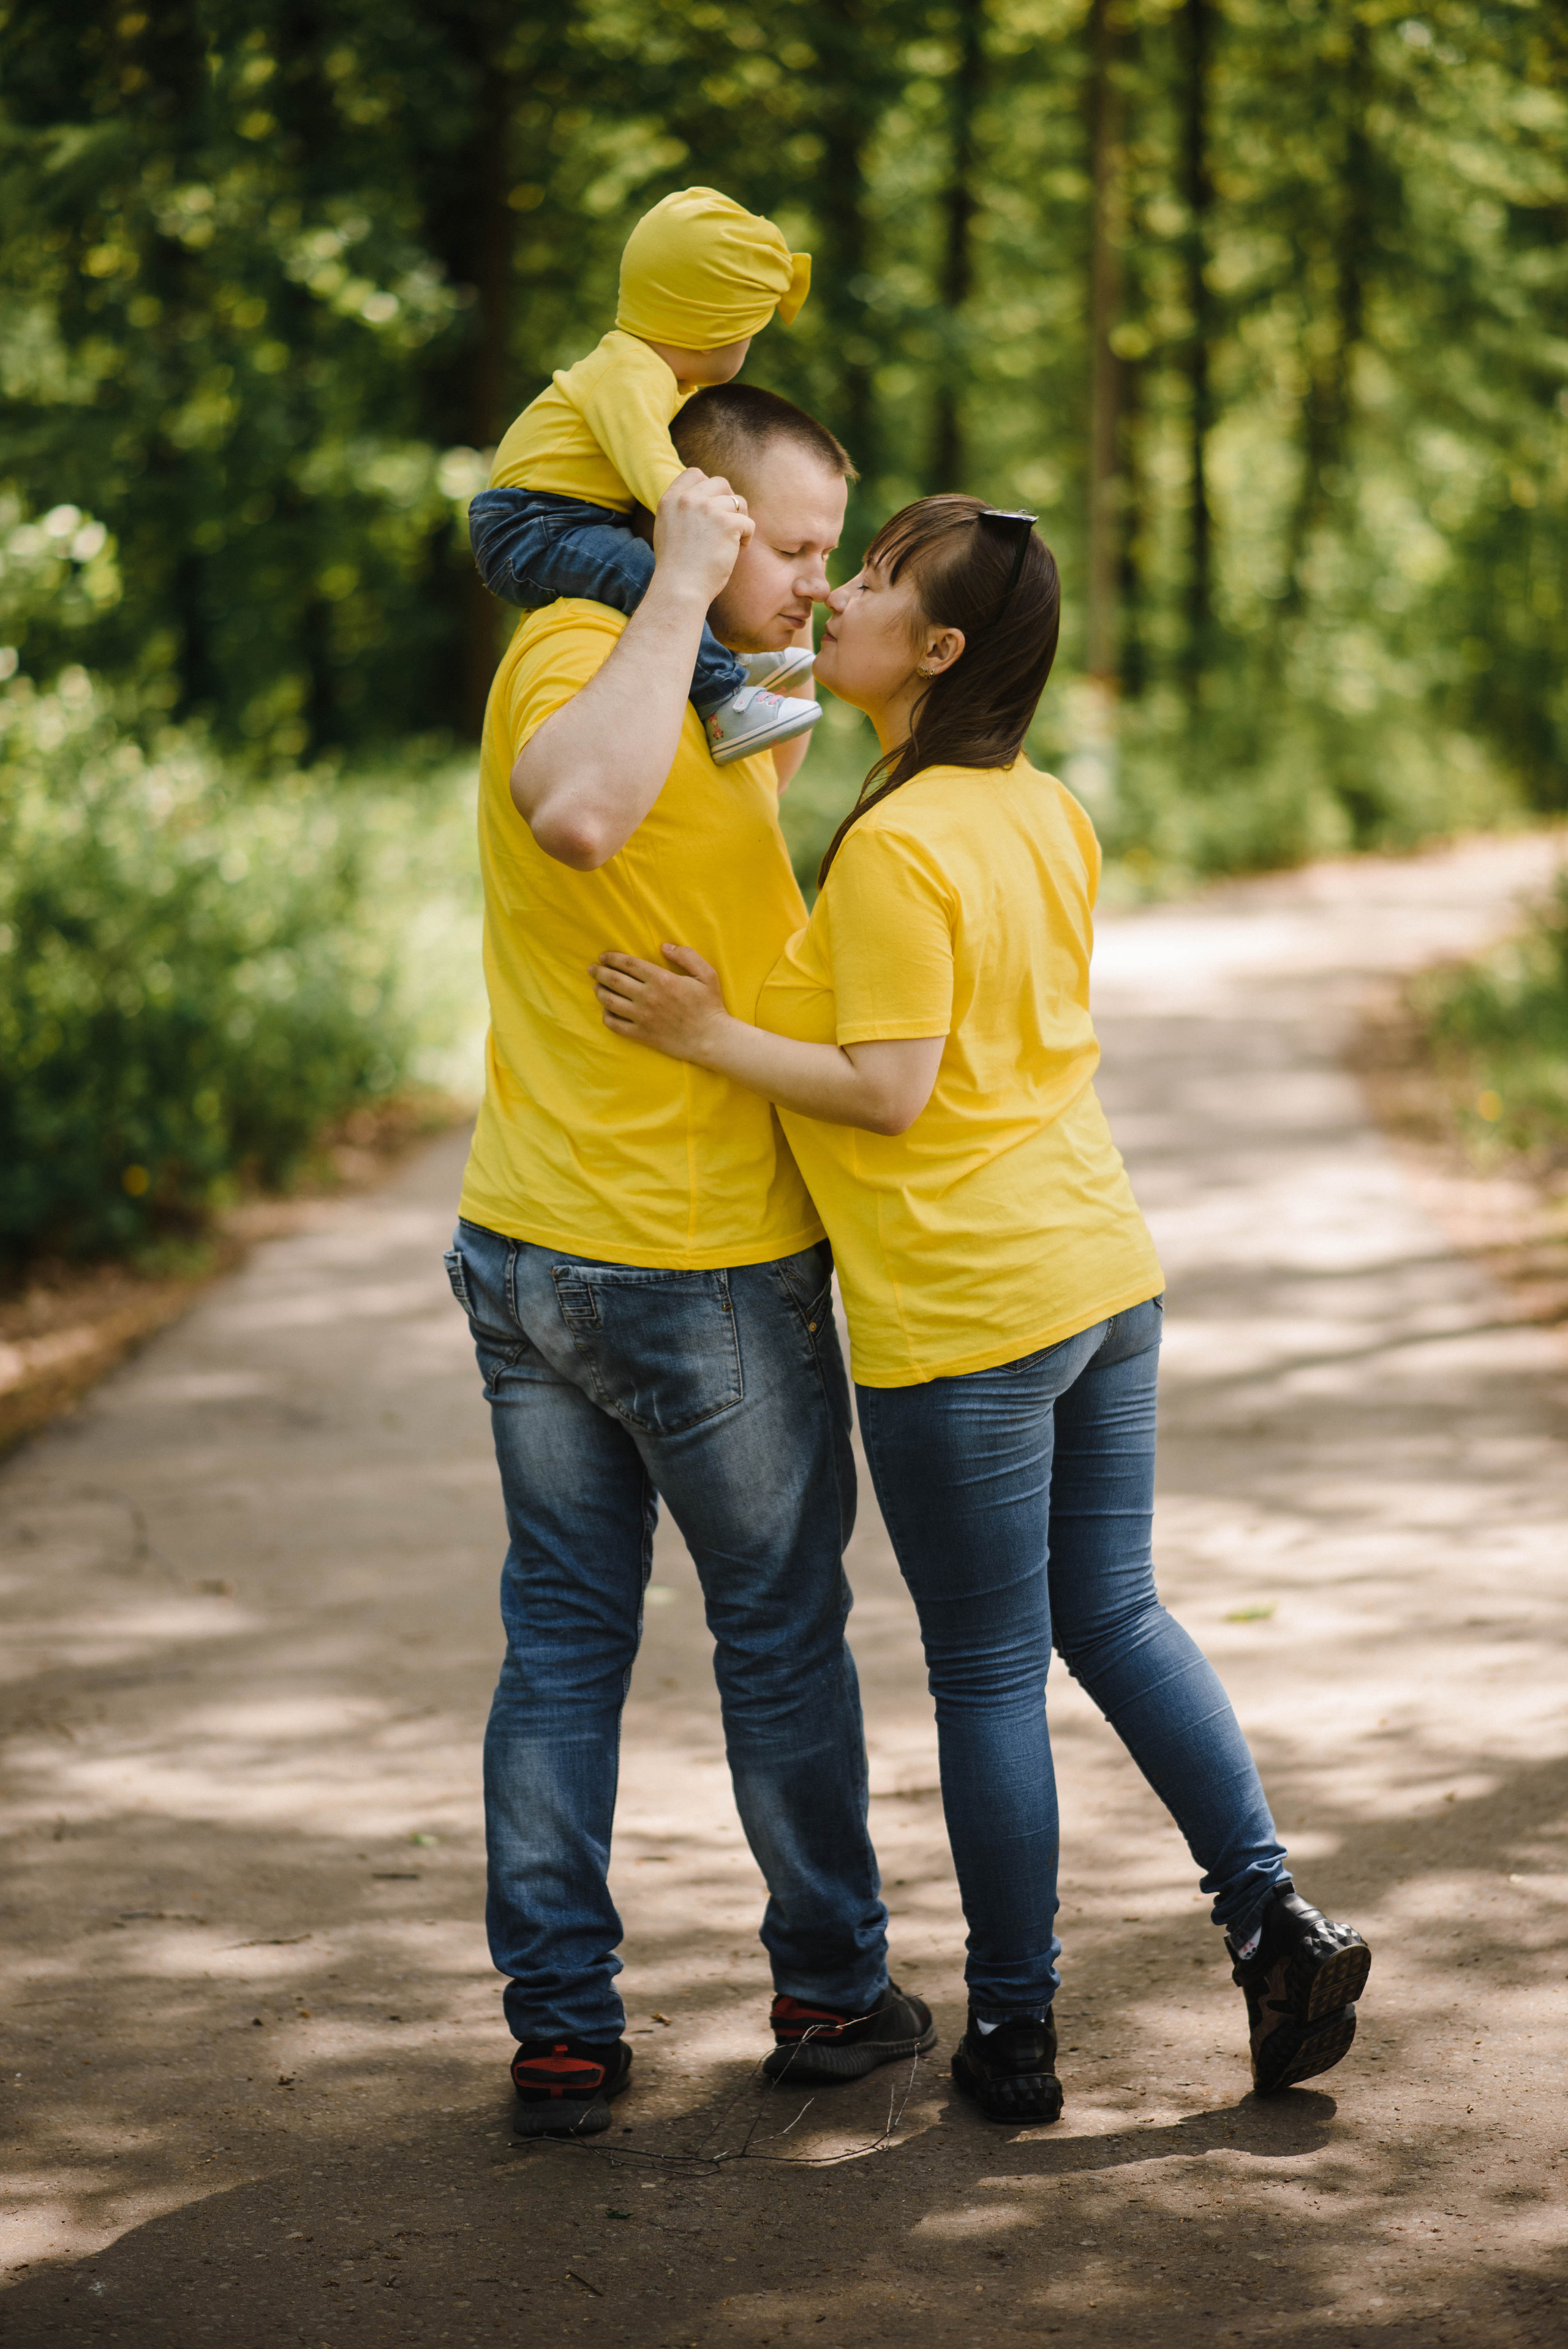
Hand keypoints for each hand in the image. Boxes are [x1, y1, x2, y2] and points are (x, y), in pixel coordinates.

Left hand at [590, 944, 729, 1062]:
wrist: (711, 1039)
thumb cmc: (710, 1005)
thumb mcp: (706, 974)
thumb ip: (686, 956)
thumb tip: (665, 946)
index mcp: (661, 979)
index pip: (628, 964)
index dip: (612, 958)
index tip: (603, 956)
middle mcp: (647, 996)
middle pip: (614, 980)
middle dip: (599, 972)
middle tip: (592, 969)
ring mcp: (642, 1017)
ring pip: (610, 1001)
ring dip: (599, 991)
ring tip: (596, 987)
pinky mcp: (641, 1034)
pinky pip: (615, 1024)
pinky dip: (606, 1016)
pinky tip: (606, 1011)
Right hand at [651, 470, 753, 604]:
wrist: (680, 589)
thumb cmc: (677, 569)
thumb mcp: (668, 531)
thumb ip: (683, 512)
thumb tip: (708, 501)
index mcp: (670, 500)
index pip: (694, 473)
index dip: (709, 485)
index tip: (714, 503)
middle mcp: (688, 499)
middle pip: (720, 482)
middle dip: (729, 500)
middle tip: (730, 522)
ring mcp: (707, 508)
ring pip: (738, 501)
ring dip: (740, 519)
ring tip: (734, 541)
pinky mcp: (727, 523)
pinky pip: (748, 522)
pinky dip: (747, 537)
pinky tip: (737, 551)